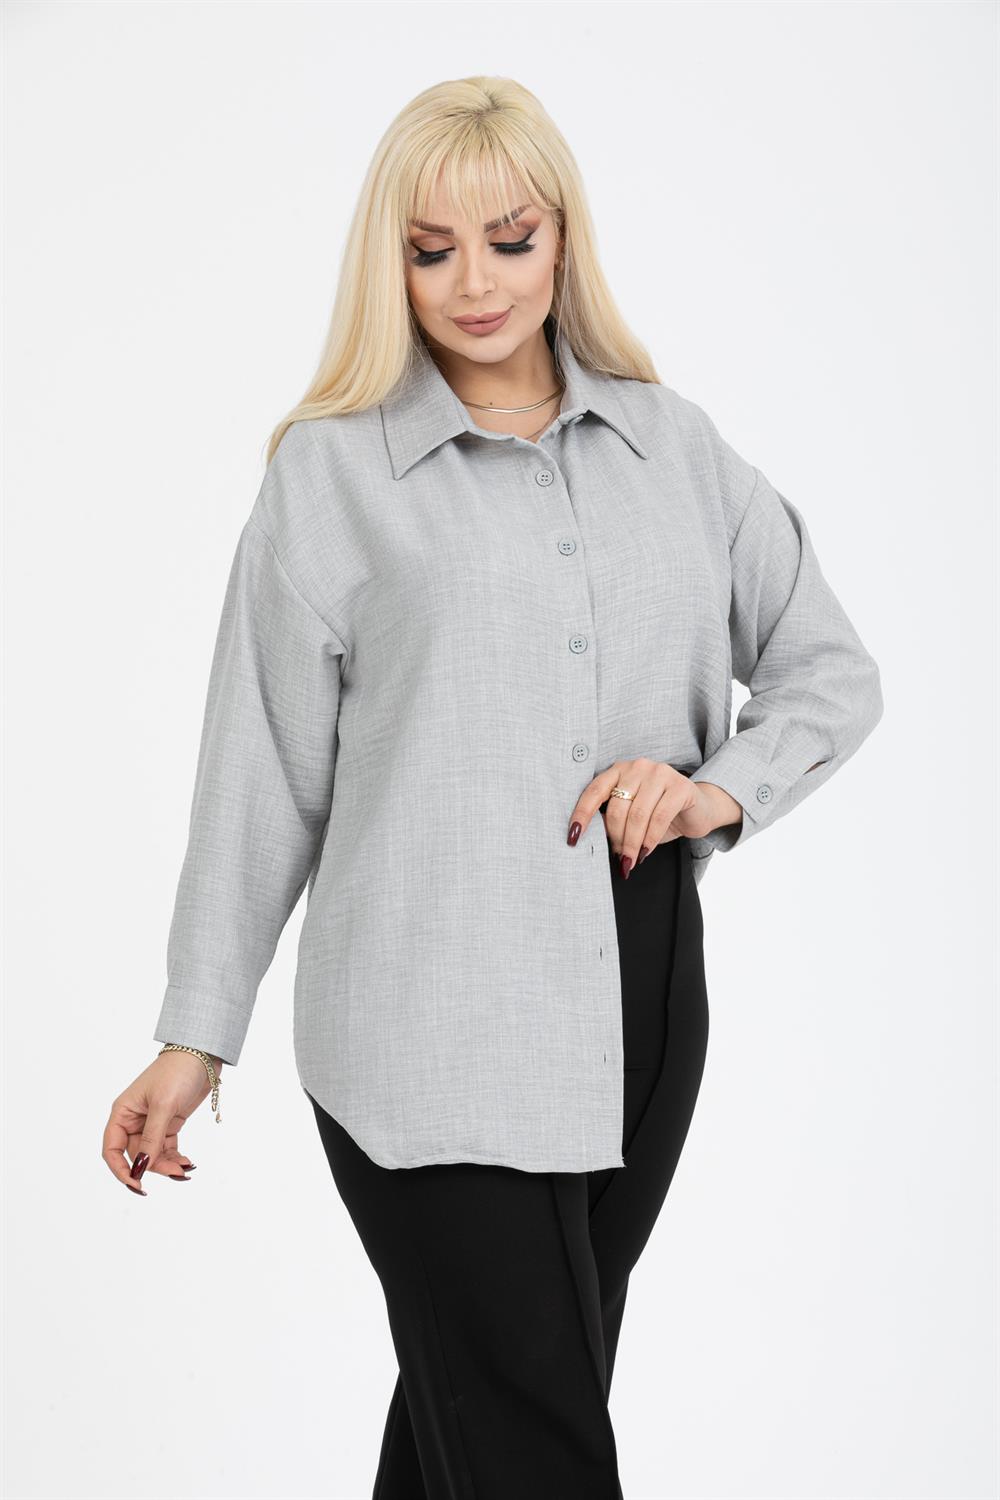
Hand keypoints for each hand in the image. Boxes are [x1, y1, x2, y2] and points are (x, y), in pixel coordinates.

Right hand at [101, 1050, 221, 1195]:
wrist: (202, 1055)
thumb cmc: (176, 1072)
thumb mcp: (163, 1105)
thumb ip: (152, 1138)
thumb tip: (141, 1167)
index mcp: (123, 1113)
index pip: (112, 1149)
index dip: (120, 1170)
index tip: (136, 1184)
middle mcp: (134, 1120)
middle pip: (137, 1156)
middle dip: (154, 1167)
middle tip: (177, 1172)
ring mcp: (152, 1122)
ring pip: (153, 1155)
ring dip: (168, 1165)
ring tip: (186, 1168)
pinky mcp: (169, 1123)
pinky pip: (167, 1148)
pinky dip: (176, 1158)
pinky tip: (188, 1163)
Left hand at [566, 758, 742, 873]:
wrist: (698, 809)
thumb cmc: (660, 813)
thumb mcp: (631, 814)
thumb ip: (611, 818)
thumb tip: (589, 837)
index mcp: (619, 770)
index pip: (593, 791)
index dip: (581, 815)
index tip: (573, 837)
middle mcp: (638, 767)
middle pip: (617, 808)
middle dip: (616, 838)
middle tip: (619, 857)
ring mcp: (660, 773)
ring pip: (637, 815)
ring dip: (631, 843)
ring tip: (630, 859)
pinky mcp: (680, 786)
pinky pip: (658, 818)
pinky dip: (650, 840)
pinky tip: (646, 851)